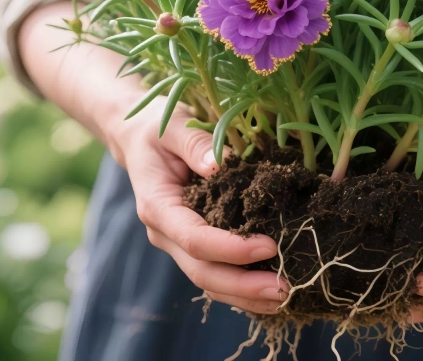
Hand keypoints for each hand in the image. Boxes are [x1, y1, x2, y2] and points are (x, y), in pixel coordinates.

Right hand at [109, 98, 287, 314]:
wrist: (138, 138)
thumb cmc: (158, 129)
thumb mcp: (173, 127)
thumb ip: (194, 143)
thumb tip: (220, 164)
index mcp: (157, 206)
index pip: (194, 238)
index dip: (230, 248)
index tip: (267, 246)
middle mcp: (165, 232)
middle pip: (201, 271)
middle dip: (242, 285)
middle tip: (284, 288)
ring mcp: (177, 241)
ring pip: (208, 280)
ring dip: (245, 294)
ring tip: (285, 296)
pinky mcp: (192, 242)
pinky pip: (215, 271)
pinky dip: (240, 285)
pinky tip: (269, 290)